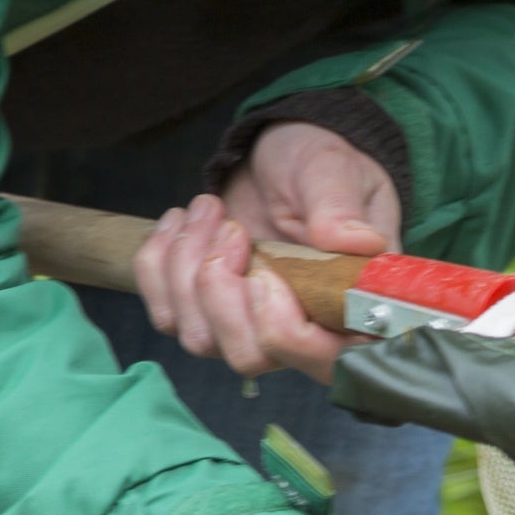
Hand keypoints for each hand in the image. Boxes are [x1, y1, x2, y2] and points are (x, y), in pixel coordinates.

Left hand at [136, 123, 401, 383]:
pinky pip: (166, 316)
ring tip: (206, 207)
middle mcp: (303, 329)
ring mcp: (250, 326)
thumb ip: (340, 208)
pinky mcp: (208, 313)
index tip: (262, 275)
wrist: (277, 154)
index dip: (287, 333)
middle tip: (229, 227)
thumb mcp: (333, 172)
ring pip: (201, 339)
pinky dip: (156, 267)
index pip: (328, 359)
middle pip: (250, 356)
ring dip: (186, 271)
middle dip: (220, 294)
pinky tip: (176, 221)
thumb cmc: (319, 163)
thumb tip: (358, 242)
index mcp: (350, 301)